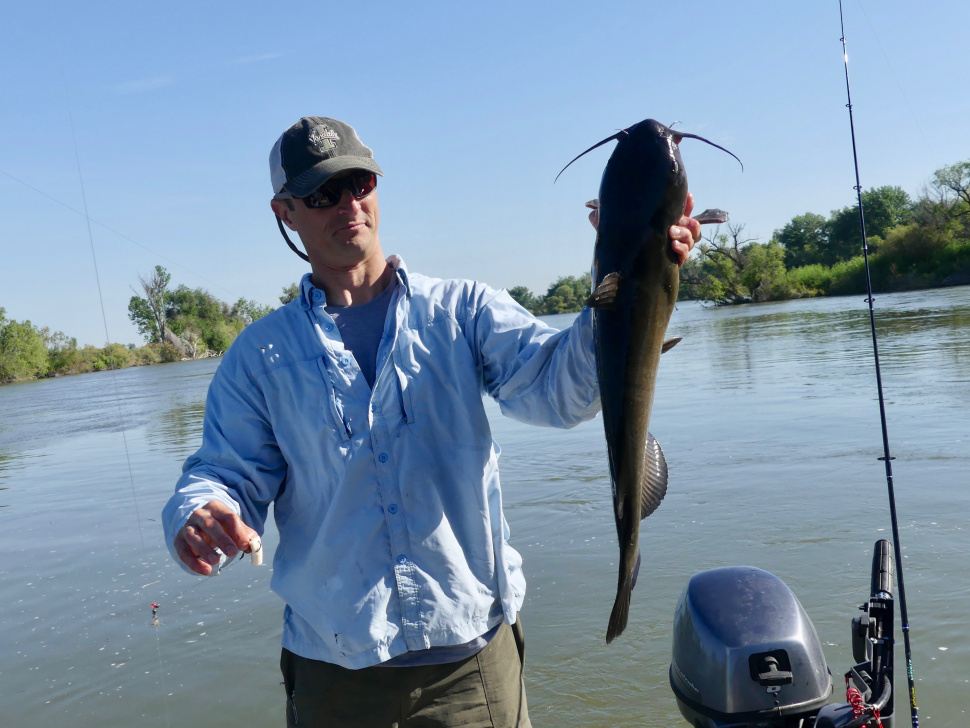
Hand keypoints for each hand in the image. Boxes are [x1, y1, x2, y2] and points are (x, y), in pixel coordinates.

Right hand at [175, 500, 258, 575]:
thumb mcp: (233, 527)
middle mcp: (200, 515)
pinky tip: (206, 571)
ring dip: (205, 549)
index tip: (244, 544)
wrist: (197, 525)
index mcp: (216, 507)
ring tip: (217, 561)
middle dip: (222, 539)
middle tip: (233, 553)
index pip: (228, 517)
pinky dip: (194, 563)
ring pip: (193, 537)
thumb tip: (252, 547)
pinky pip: (184, 552)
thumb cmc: (221, 527)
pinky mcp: (178, 541)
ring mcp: (187, 527)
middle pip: (210, 525)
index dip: (237, 531)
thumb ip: (245, 535)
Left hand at [585, 193, 701, 267]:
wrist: (620, 277)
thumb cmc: (619, 248)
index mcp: (661, 223)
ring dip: (685, 235)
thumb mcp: (613, 232)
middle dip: (687, 222)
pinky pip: (685, 256)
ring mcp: (673, 250)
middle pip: (691, 224)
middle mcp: (670, 235)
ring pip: (692, 238)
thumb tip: (592, 212)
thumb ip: (605, 221)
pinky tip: (674, 247)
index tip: (689, 196)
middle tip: (673, 224)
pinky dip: (683, 251)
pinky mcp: (672, 264)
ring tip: (671, 235)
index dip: (687, 203)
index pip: (680, 210)